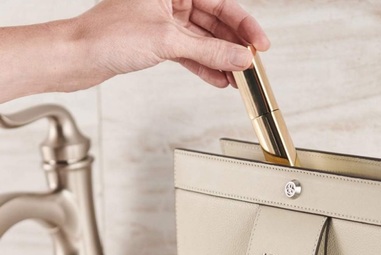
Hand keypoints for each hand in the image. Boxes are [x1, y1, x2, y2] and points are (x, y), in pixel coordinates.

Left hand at [77, 0, 269, 87]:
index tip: (260, 44)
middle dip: (234, 46)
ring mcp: (164, 21)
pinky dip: (204, 67)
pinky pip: (190, 53)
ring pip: (203, 40)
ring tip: (238, 79)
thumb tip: (240, 57)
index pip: (220, 2)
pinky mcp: (158, 41)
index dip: (244, 24)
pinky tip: (219, 80)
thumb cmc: (108, 35)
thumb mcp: (168, 41)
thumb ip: (209, 49)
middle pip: (214, 22)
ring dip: (221, 61)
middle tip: (251, 66)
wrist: (78, 56)